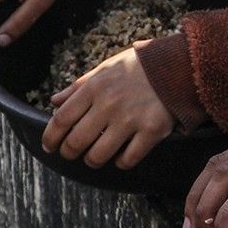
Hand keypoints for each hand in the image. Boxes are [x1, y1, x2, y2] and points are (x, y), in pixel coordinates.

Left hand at [43, 39, 180, 166]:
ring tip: (94, 157)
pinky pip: (128, 159)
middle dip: (68, 153)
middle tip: (70, 154)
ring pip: (98, 155)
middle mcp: (109, 104)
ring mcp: (131, 119)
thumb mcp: (105, 69)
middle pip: (76, 141)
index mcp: (94, 87)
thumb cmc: (138, 67)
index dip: (51, 137)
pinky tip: (121, 157)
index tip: (49, 146)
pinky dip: (121, 163)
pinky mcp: (152, 131)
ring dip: (92, 160)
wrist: (179, 65)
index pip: (61, 119)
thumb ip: (78, 87)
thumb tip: (54, 102)